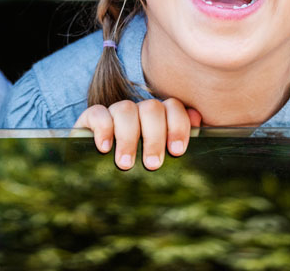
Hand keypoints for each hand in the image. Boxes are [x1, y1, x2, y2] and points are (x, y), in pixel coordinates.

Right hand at [73, 98, 201, 169]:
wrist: (96, 181)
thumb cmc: (136, 171)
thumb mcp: (159, 159)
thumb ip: (178, 141)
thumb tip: (198, 121)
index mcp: (158, 118)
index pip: (173, 107)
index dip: (178, 125)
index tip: (177, 151)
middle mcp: (138, 111)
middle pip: (152, 108)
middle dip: (154, 137)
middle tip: (152, 165)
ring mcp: (114, 113)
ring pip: (126, 109)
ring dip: (129, 137)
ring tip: (126, 164)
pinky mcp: (90, 118)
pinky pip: (98, 112)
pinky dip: (103, 129)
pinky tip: (104, 148)